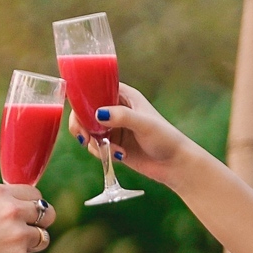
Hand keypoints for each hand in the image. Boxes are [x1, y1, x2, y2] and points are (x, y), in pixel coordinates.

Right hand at [0, 184, 53, 252]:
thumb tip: (20, 205)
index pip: (35, 195)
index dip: (32, 206)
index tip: (27, 215)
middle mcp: (10, 212)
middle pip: (47, 214)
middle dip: (39, 224)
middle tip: (24, 233)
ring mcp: (17, 237)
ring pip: (42, 239)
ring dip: (29, 246)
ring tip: (2, 251)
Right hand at [76, 83, 203, 188]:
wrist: (174, 164)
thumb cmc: (165, 138)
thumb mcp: (144, 124)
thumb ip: (122, 117)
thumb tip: (97, 114)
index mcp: (123, 95)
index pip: (95, 87)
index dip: (82, 96)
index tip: (78, 110)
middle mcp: (115, 109)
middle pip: (84, 110)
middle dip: (80, 124)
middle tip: (85, 137)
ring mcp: (112, 127)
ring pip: (87, 129)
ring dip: (91, 141)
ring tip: (108, 150)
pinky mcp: (112, 144)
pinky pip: (94, 145)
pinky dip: (99, 151)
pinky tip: (118, 155)